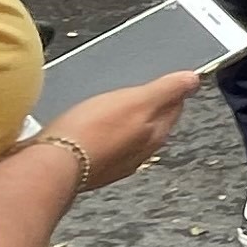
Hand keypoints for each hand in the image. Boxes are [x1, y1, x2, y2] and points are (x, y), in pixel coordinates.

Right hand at [41, 70, 197, 190]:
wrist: (53, 164)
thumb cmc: (93, 131)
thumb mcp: (137, 102)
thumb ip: (167, 90)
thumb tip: (193, 80)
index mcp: (155, 136)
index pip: (173, 109)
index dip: (172, 92)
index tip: (169, 81)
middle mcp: (139, 154)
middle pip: (152, 125)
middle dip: (150, 108)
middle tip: (143, 91)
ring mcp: (114, 163)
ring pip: (128, 137)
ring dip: (125, 122)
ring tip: (115, 106)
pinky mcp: (90, 166)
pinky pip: (104, 146)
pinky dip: (104, 134)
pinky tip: (92, 128)